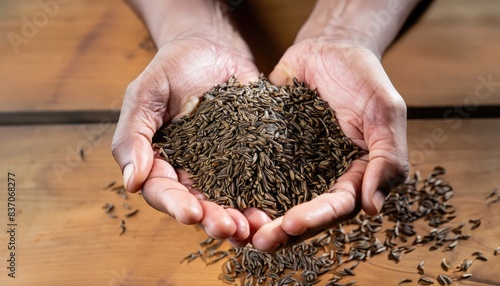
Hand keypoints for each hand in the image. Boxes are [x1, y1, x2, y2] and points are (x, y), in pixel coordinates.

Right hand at [111, 31, 260, 239]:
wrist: (210, 48)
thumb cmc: (171, 68)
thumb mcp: (144, 95)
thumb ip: (133, 136)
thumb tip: (131, 182)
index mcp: (161, 162)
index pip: (164, 192)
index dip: (176, 206)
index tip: (191, 213)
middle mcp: (192, 171)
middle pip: (200, 204)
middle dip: (214, 220)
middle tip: (230, 228)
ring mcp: (224, 165)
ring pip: (231, 200)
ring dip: (242, 217)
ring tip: (255, 226)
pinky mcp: (251, 155)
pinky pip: (259, 179)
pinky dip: (266, 196)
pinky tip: (276, 206)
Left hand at [250, 37, 408, 250]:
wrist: (329, 47)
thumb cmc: (364, 77)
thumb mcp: (385, 112)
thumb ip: (388, 158)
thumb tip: (373, 208)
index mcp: (353, 174)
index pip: (336, 206)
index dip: (314, 218)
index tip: (290, 224)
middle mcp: (321, 176)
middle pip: (302, 212)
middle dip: (280, 230)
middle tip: (256, 240)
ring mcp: (293, 165)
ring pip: (275, 199)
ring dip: (257, 217)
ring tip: (234, 227)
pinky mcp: (269, 149)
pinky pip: (252, 169)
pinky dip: (239, 185)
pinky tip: (220, 196)